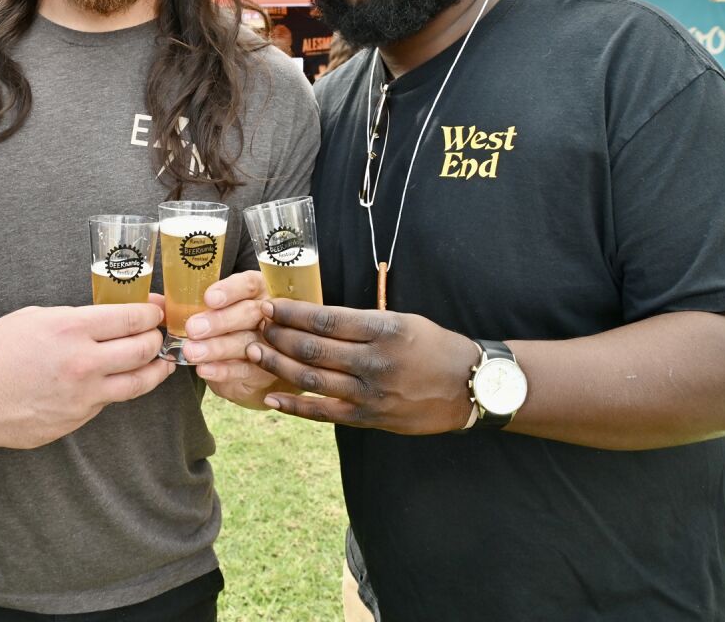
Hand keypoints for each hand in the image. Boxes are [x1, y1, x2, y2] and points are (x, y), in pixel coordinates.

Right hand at [0, 303, 172, 449]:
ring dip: (155, 370)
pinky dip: (117, 389)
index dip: (152, 314)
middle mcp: (84, 363)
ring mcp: (83, 396)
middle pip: (144, 350)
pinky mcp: (77, 419)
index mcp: (73, 328)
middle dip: (158, 339)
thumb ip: (78, 319)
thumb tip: (111, 320)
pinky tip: (117, 381)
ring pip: (137, 383)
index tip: (156, 312)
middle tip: (159, 335)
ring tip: (162, 363)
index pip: (132, 318)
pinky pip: (108, 402)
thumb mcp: (38, 317)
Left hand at [176, 270, 281, 409]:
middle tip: (193, 328)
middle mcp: (268, 314)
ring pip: (246, 343)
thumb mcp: (214, 309)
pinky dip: (222, 371)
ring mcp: (270, 343)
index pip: (248, 284)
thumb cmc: (226, 324)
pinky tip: (204, 369)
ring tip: (192, 352)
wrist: (246, 361)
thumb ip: (190, 303)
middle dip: (220, 321)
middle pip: (249, 313)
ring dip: (217, 348)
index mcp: (256, 290)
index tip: (209, 298)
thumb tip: (156, 302)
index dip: (230, 290)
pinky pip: (244, 370)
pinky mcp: (264, 370)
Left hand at [247, 300, 479, 433]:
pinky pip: (323, 413)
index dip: (291, 313)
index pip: (325, 319)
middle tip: (256, 326)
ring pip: (312, 380)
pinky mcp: (370, 419)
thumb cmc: (432, 346)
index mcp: (384, 330)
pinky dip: (294, 407)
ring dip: (277, 366)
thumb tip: (311, 316)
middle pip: (313, 349)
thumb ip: (360, 322)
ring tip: (254, 353)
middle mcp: (376, 362)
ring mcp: (371, 394)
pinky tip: (271, 399)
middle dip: (278, 336)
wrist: (470, 386)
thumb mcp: (401, 320)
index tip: (269, 306)